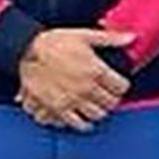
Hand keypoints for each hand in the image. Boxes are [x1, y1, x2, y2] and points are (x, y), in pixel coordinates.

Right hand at [16, 28, 131, 130]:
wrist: (26, 51)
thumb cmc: (55, 42)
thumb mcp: (85, 35)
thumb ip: (111, 38)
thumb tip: (132, 37)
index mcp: (96, 70)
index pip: (121, 86)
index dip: (122, 85)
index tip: (119, 84)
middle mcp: (86, 88)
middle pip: (111, 102)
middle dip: (113, 98)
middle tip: (110, 95)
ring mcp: (72, 100)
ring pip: (98, 114)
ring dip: (101, 110)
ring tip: (99, 105)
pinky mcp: (58, 108)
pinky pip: (77, 123)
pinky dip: (84, 123)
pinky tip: (86, 119)